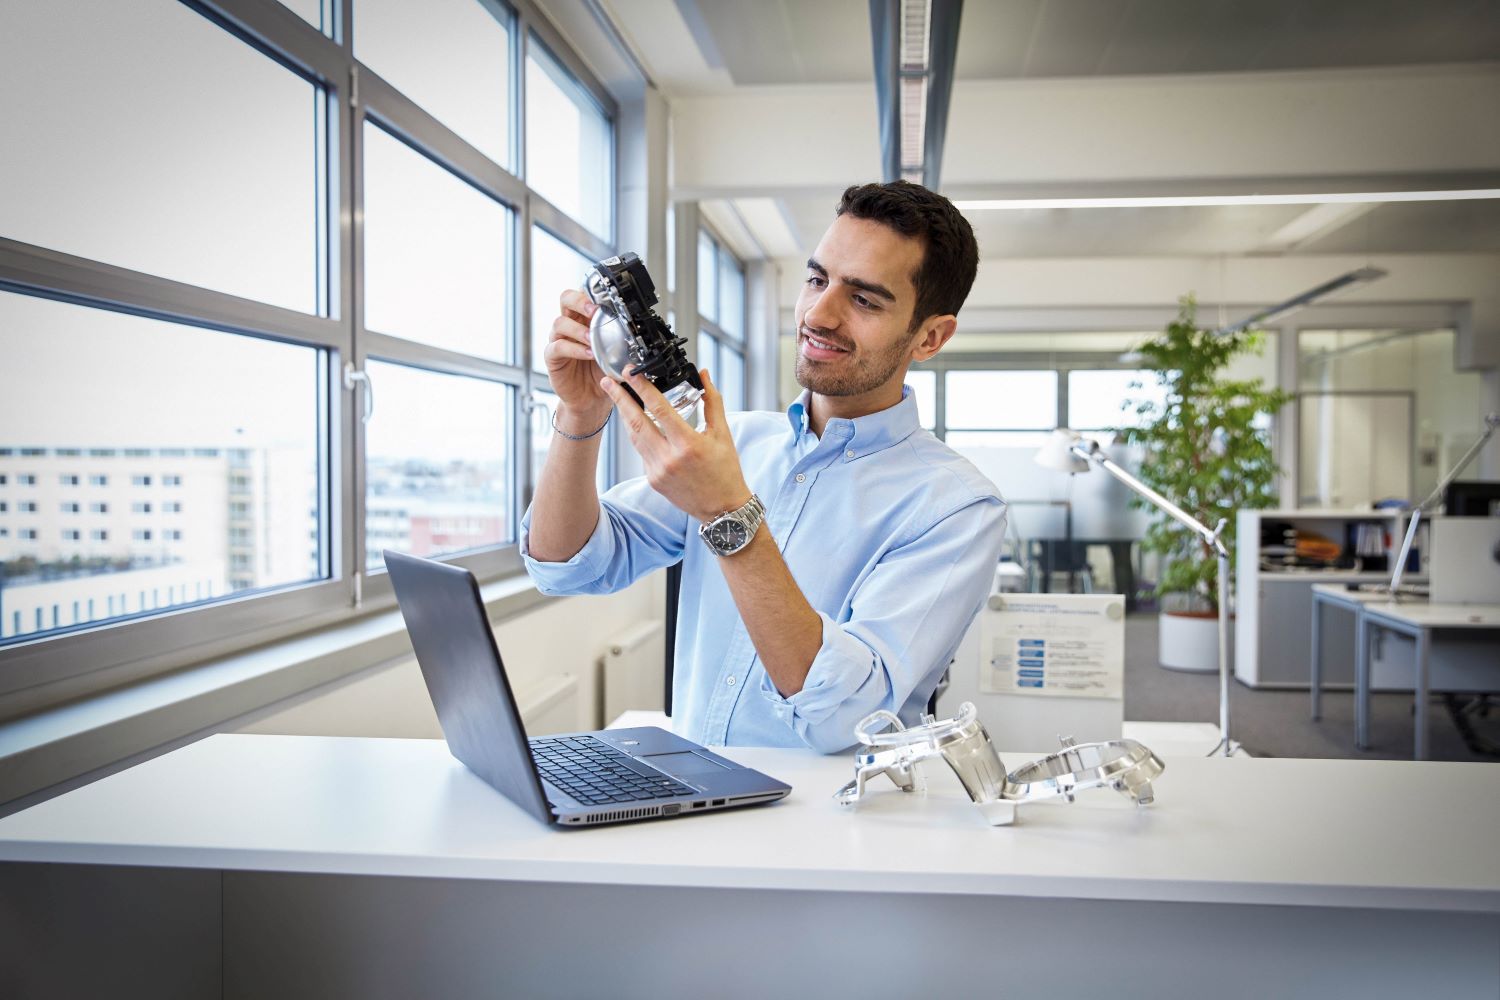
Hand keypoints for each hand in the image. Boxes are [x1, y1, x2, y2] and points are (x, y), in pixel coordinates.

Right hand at [546, 288, 611, 429]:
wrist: (591, 399)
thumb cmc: (601, 372)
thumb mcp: (617, 354)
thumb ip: (623, 342)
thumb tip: (640, 336)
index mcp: (586, 319)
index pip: (584, 294)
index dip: (593, 291)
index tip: (607, 297)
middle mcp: (570, 325)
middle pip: (566, 299)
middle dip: (580, 300)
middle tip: (594, 310)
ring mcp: (559, 339)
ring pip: (559, 323)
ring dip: (578, 329)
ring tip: (592, 340)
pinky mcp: (552, 357)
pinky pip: (557, 347)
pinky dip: (573, 349)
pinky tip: (587, 354)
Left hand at [601, 368, 751, 521]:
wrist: (722, 509)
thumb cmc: (725, 471)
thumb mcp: (722, 434)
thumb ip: (712, 401)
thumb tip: (704, 375)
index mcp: (688, 444)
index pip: (659, 409)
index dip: (642, 388)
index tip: (631, 373)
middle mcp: (669, 458)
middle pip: (636, 422)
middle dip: (619, 399)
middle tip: (607, 381)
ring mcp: (657, 471)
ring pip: (634, 437)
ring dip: (625, 415)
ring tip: (617, 397)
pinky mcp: (652, 479)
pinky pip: (641, 451)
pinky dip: (638, 434)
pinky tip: (636, 422)